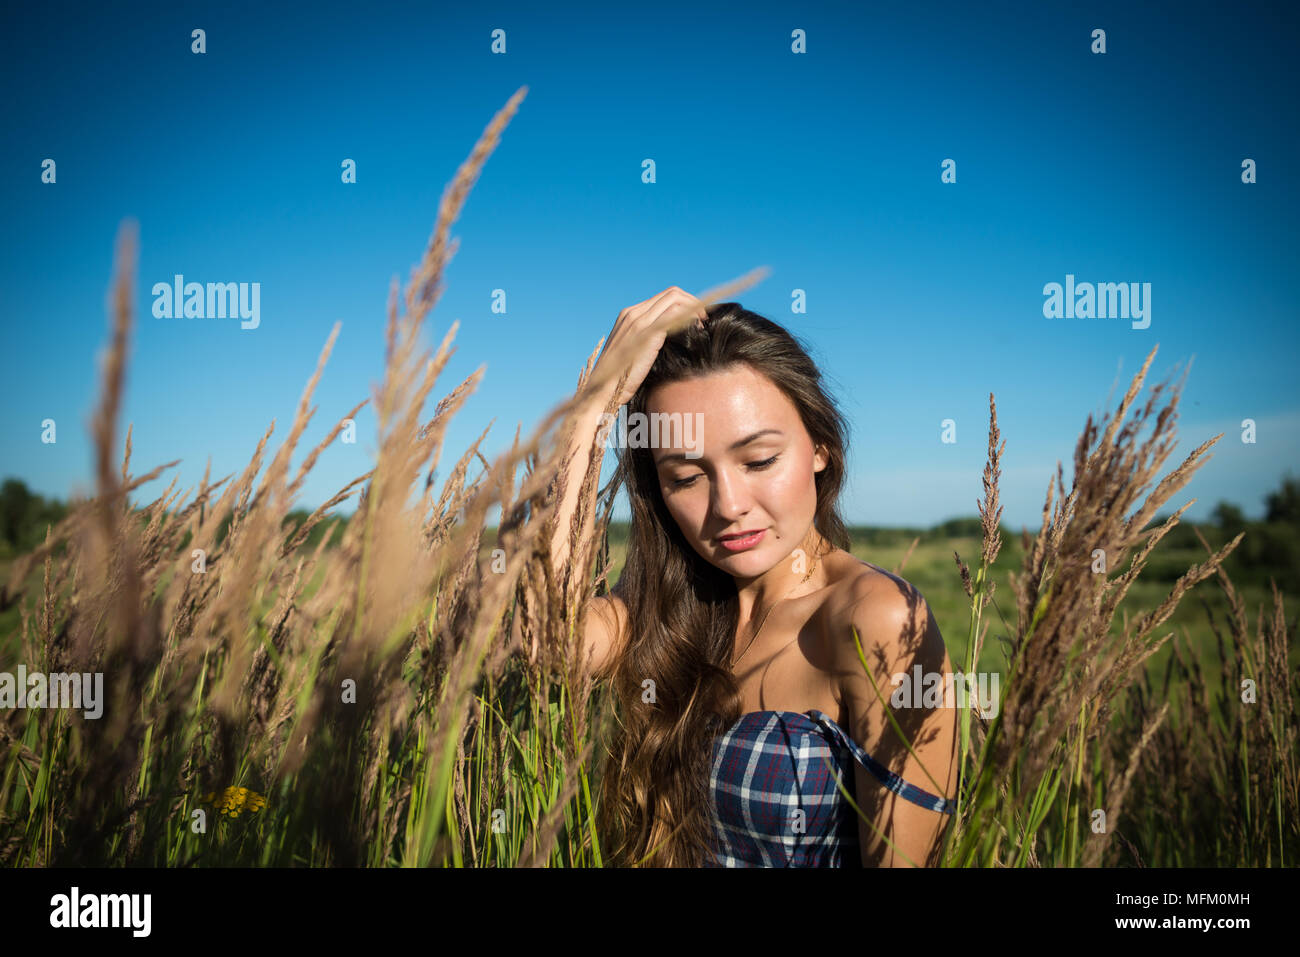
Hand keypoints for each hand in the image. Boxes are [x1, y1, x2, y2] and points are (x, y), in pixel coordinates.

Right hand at [594, 286, 707, 407]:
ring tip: (703, 324)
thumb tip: (666, 341)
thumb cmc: (618, 379)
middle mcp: (632, 313)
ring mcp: (638, 321)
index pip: (663, 298)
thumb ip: (646, 341)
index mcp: (628, 315)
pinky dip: (690, 317)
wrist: (603, 391)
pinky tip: (697, 330)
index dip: (684, 304)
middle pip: (672, 294)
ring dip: (694, 308)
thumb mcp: (632, 353)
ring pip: (675, 299)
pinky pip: (674, 313)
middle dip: (693, 303)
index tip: (697, 318)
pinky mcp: (647, 333)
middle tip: (705, 319)